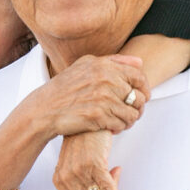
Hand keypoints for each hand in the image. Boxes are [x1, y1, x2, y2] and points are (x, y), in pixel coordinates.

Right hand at [31, 54, 150, 137]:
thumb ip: (114, 61)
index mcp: (104, 66)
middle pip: (138, 97)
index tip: (141, 96)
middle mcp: (106, 80)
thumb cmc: (66, 87)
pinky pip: (121, 125)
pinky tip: (110, 127)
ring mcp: (102, 99)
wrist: (45, 109)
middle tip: (129, 112)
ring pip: (133, 114)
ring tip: (120, 121)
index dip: (144, 88)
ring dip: (129, 120)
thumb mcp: (86, 65)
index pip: (139, 76)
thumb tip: (140, 62)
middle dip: (137, 108)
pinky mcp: (98, 117)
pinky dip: (118, 128)